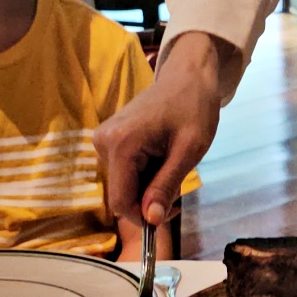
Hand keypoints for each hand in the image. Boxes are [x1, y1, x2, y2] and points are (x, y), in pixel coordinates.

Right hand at [94, 31, 228, 228]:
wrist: (188, 75)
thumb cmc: (194, 107)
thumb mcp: (188, 151)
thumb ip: (166, 186)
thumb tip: (151, 221)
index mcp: (120, 145)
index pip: (121, 202)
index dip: (145, 216)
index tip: (172, 209)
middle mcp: (103, 143)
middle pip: (123, 195)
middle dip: (151, 197)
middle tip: (178, 180)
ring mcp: (104, 141)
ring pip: (125, 185)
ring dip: (150, 185)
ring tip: (172, 162)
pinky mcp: (109, 141)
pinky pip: (125, 172)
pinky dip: (145, 173)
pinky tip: (161, 156)